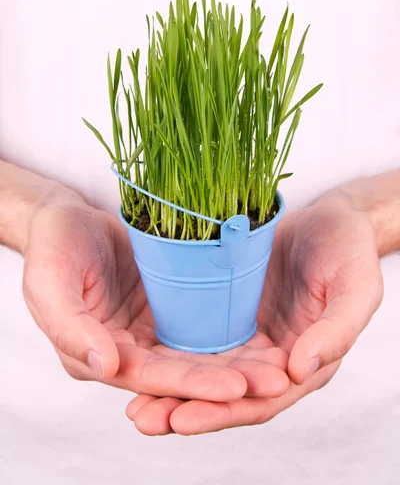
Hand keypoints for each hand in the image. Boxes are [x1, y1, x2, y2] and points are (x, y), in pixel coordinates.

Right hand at [22, 190, 289, 401]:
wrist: (67, 218)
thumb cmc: (53, 248)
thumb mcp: (50, 285)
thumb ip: (72, 329)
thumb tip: (106, 366)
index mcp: (97, 356)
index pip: (150, 378)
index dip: (193, 384)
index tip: (236, 386)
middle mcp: (129, 351)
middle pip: (183, 372)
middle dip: (228, 380)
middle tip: (276, 382)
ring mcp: (150, 329)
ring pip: (198, 352)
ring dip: (237, 362)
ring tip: (280, 367)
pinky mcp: (167, 305)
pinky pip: (200, 320)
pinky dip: (228, 330)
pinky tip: (263, 335)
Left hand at [127, 195, 382, 434]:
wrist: (328, 217)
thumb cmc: (347, 250)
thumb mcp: (355, 285)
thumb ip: (336, 330)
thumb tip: (299, 370)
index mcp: (303, 362)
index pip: (260, 399)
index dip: (222, 411)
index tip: (182, 417)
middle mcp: (270, 357)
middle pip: (224, 393)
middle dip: (182, 408)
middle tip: (141, 418)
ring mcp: (246, 335)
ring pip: (204, 371)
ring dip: (168, 389)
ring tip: (131, 404)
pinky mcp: (226, 311)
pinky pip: (196, 335)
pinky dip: (170, 351)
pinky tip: (137, 354)